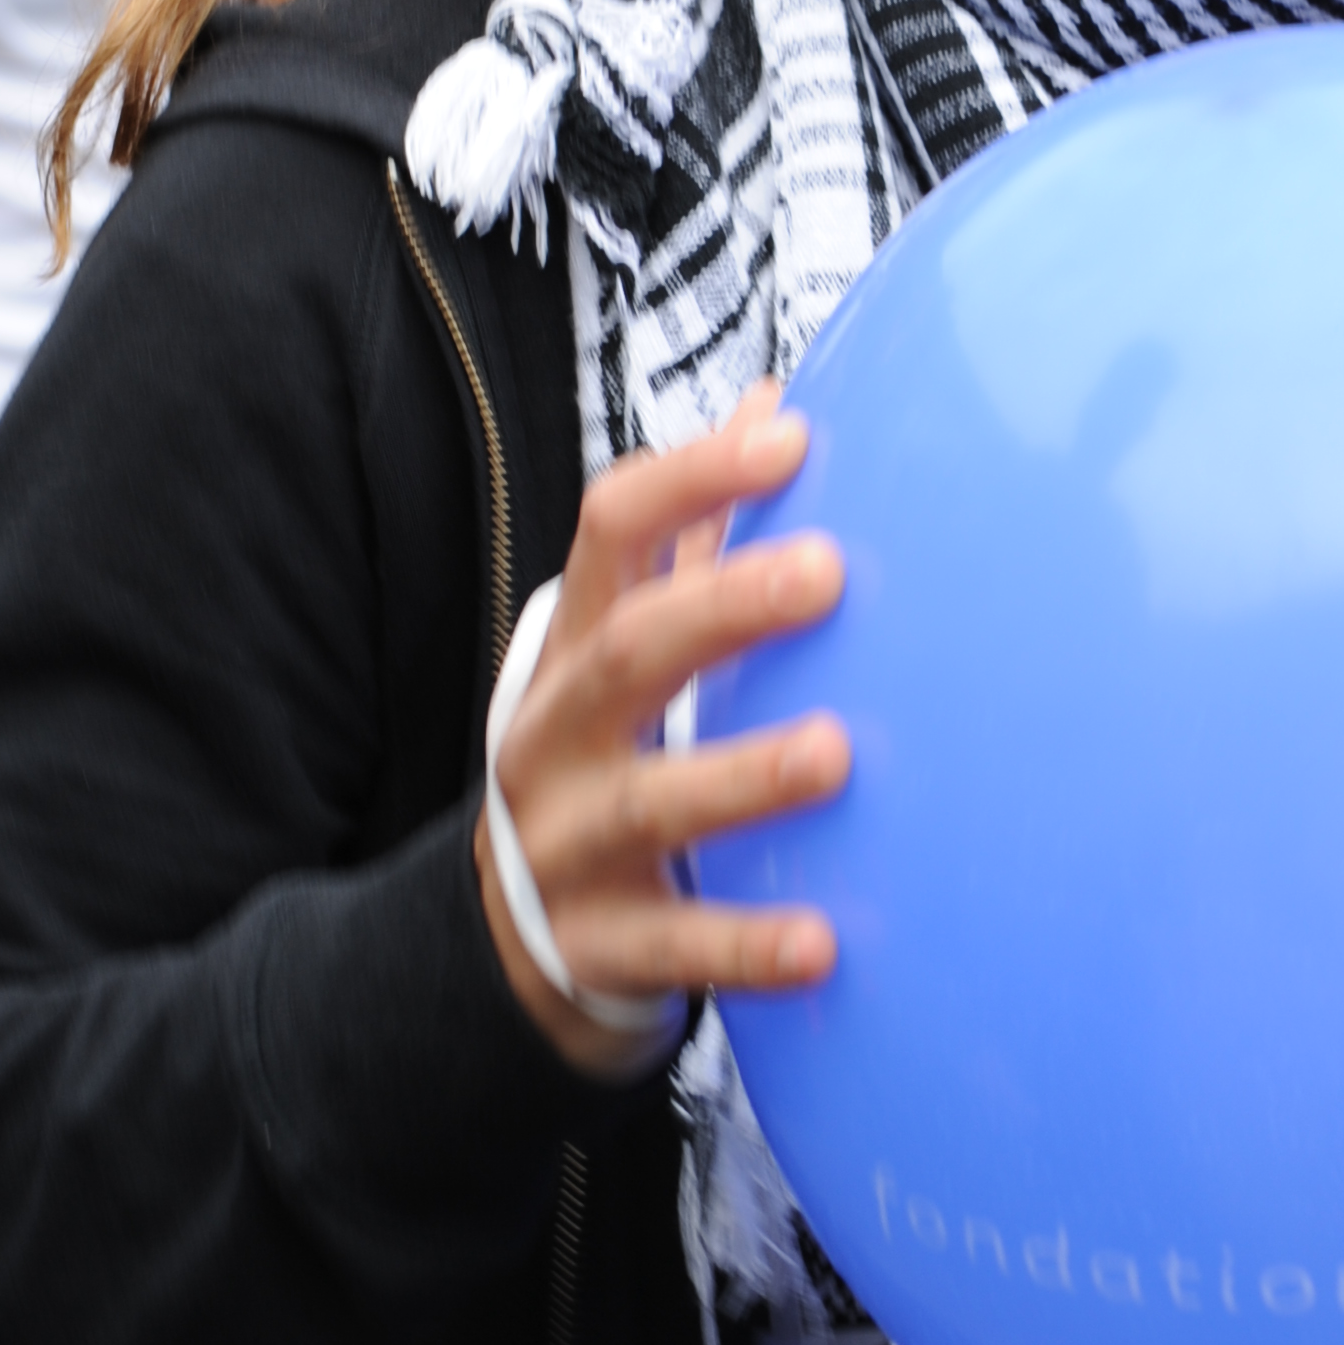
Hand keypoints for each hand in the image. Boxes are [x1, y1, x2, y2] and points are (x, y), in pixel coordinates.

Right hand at [477, 386, 847, 1073]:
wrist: (507, 942)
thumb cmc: (604, 757)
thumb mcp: (627, 648)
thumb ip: (700, 540)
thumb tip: (775, 399)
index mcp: (576, 645)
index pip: (611, 531)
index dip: (694, 478)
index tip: (790, 437)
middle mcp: (557, 734)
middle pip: (629, 654)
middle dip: (724, 609)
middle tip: (829, 571)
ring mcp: (568, 844)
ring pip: (650, 804)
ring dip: (743, 774)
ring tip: (836, 752)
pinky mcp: (599, 944)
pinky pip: (674, 945)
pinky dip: (745, 944)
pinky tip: (826, 943)